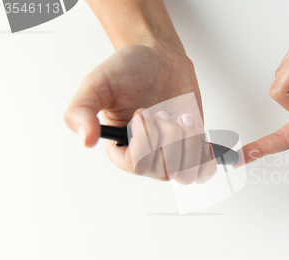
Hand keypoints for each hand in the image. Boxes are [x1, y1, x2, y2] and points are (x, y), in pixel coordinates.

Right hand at [64, 41, 215, 183]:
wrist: (157, 57)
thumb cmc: (126, 70)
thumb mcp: (97, 84)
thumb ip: (81, 110)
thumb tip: (85, 140)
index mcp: (120, 148)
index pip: (138, 165)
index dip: (146, 141)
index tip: (142, 111)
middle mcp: (146, 155)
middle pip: (165, 170)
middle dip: (169, 136)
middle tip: (161, 110)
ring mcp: (171, 153)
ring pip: (187, 172)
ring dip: (190, 142)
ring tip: (182, 117)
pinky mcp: (191, 146)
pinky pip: (203, 169)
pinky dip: (207, 158)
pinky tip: (203, 139)